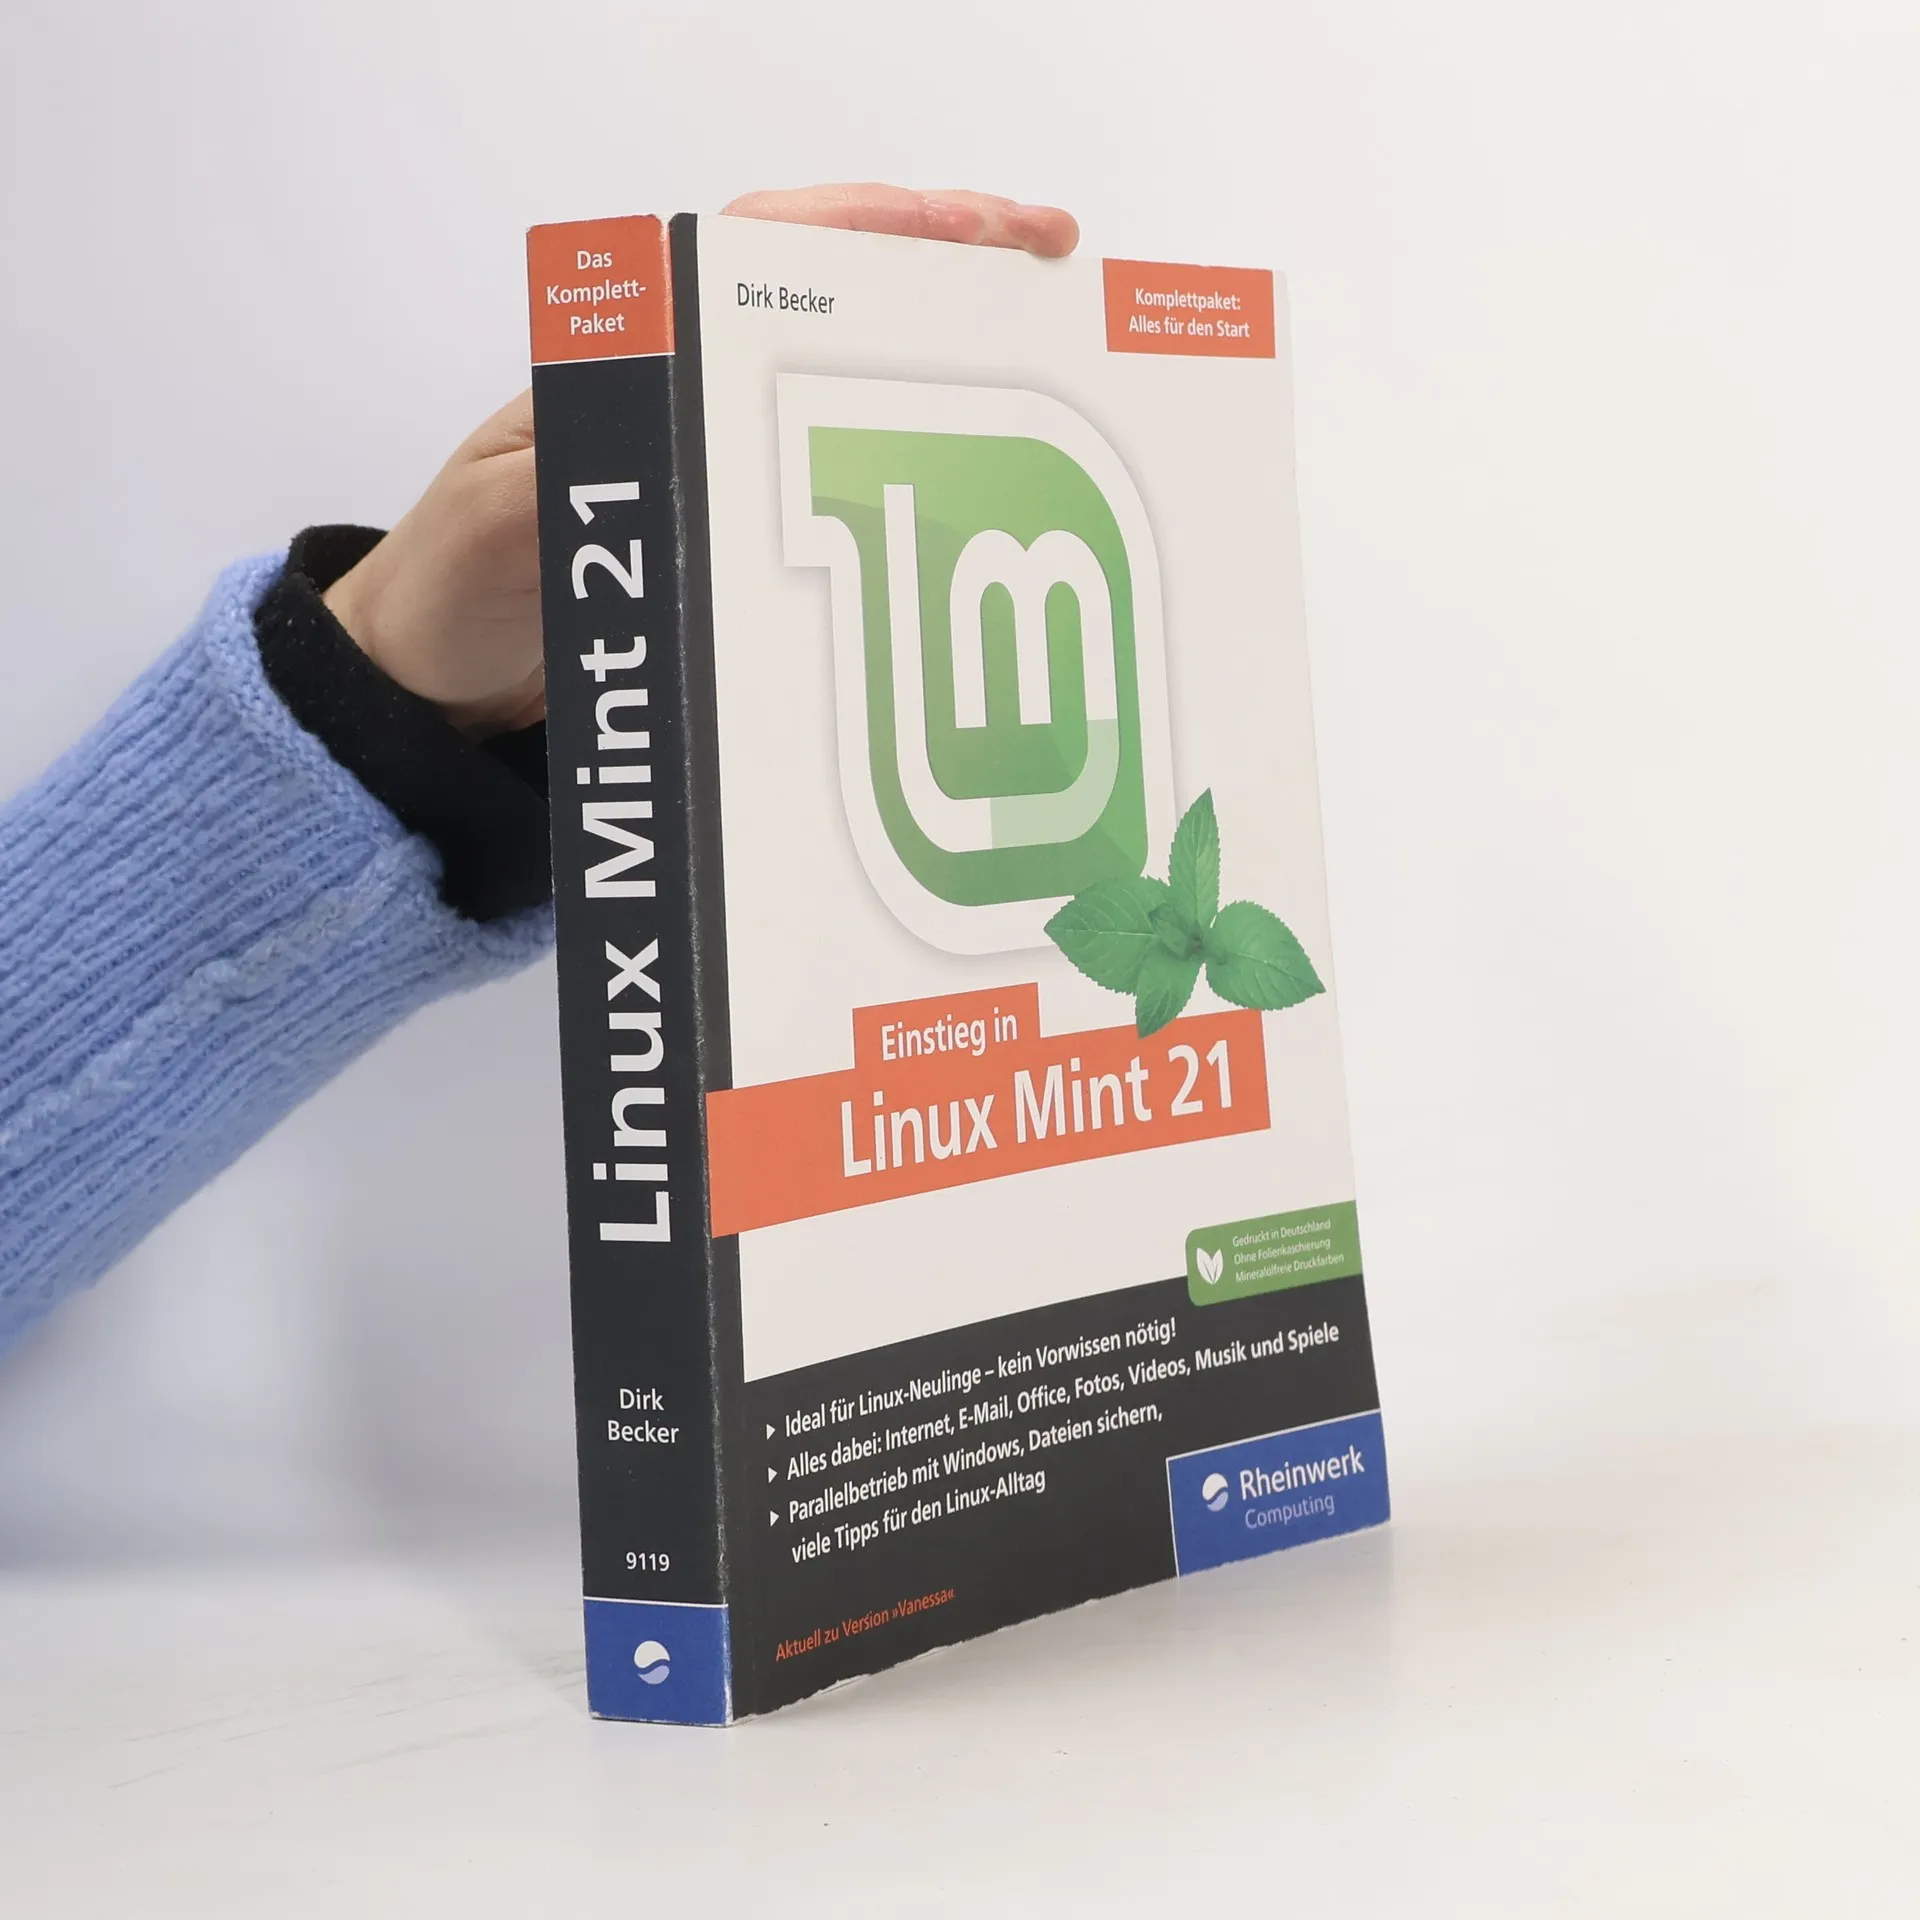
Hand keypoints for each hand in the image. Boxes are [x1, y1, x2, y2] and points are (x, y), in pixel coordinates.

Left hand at [323, 184, 1078, 737]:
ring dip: (941, 367)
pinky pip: (833, 483)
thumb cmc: (447, 591)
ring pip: (846, 387)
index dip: (880, 225)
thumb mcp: (501, 522)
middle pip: (836, 300)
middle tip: (1052, 270)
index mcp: (631, 360)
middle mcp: (686, 392)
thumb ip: (578, 474)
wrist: (429, 686)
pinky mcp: (731, 531)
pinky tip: (968, 488)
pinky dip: (903, 472)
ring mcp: (715, 460)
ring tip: (1042, 365)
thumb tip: (665, 441)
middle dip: (948, 275)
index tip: (978, 227)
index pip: (771, 249)